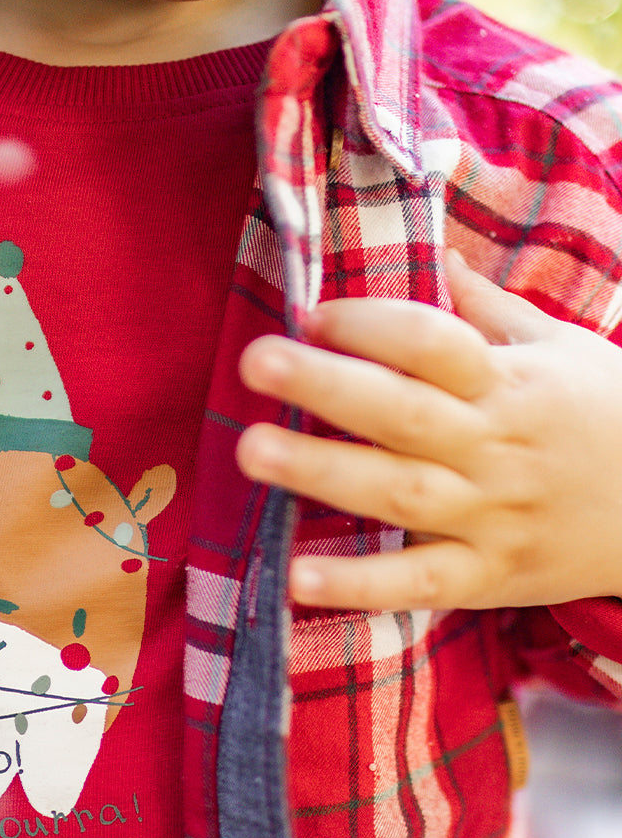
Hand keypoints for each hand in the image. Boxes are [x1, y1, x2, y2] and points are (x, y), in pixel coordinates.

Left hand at [235, 250, 621, 612]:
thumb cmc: (611, 417)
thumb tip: (435, 252)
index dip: (374, 326)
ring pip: (398, 494)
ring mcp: (491, 517)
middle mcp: (495, 447)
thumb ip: (490, 310)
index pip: (437, 345)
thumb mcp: (564, 350)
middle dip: (327, 385)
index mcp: (512, 384)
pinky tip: (296, 578)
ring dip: (321, 473)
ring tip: (250, 452)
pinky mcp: (487, 578)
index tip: (312, 314)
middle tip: (256, 361)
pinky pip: (417, 584)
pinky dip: (359, 585)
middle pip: (402, 413)